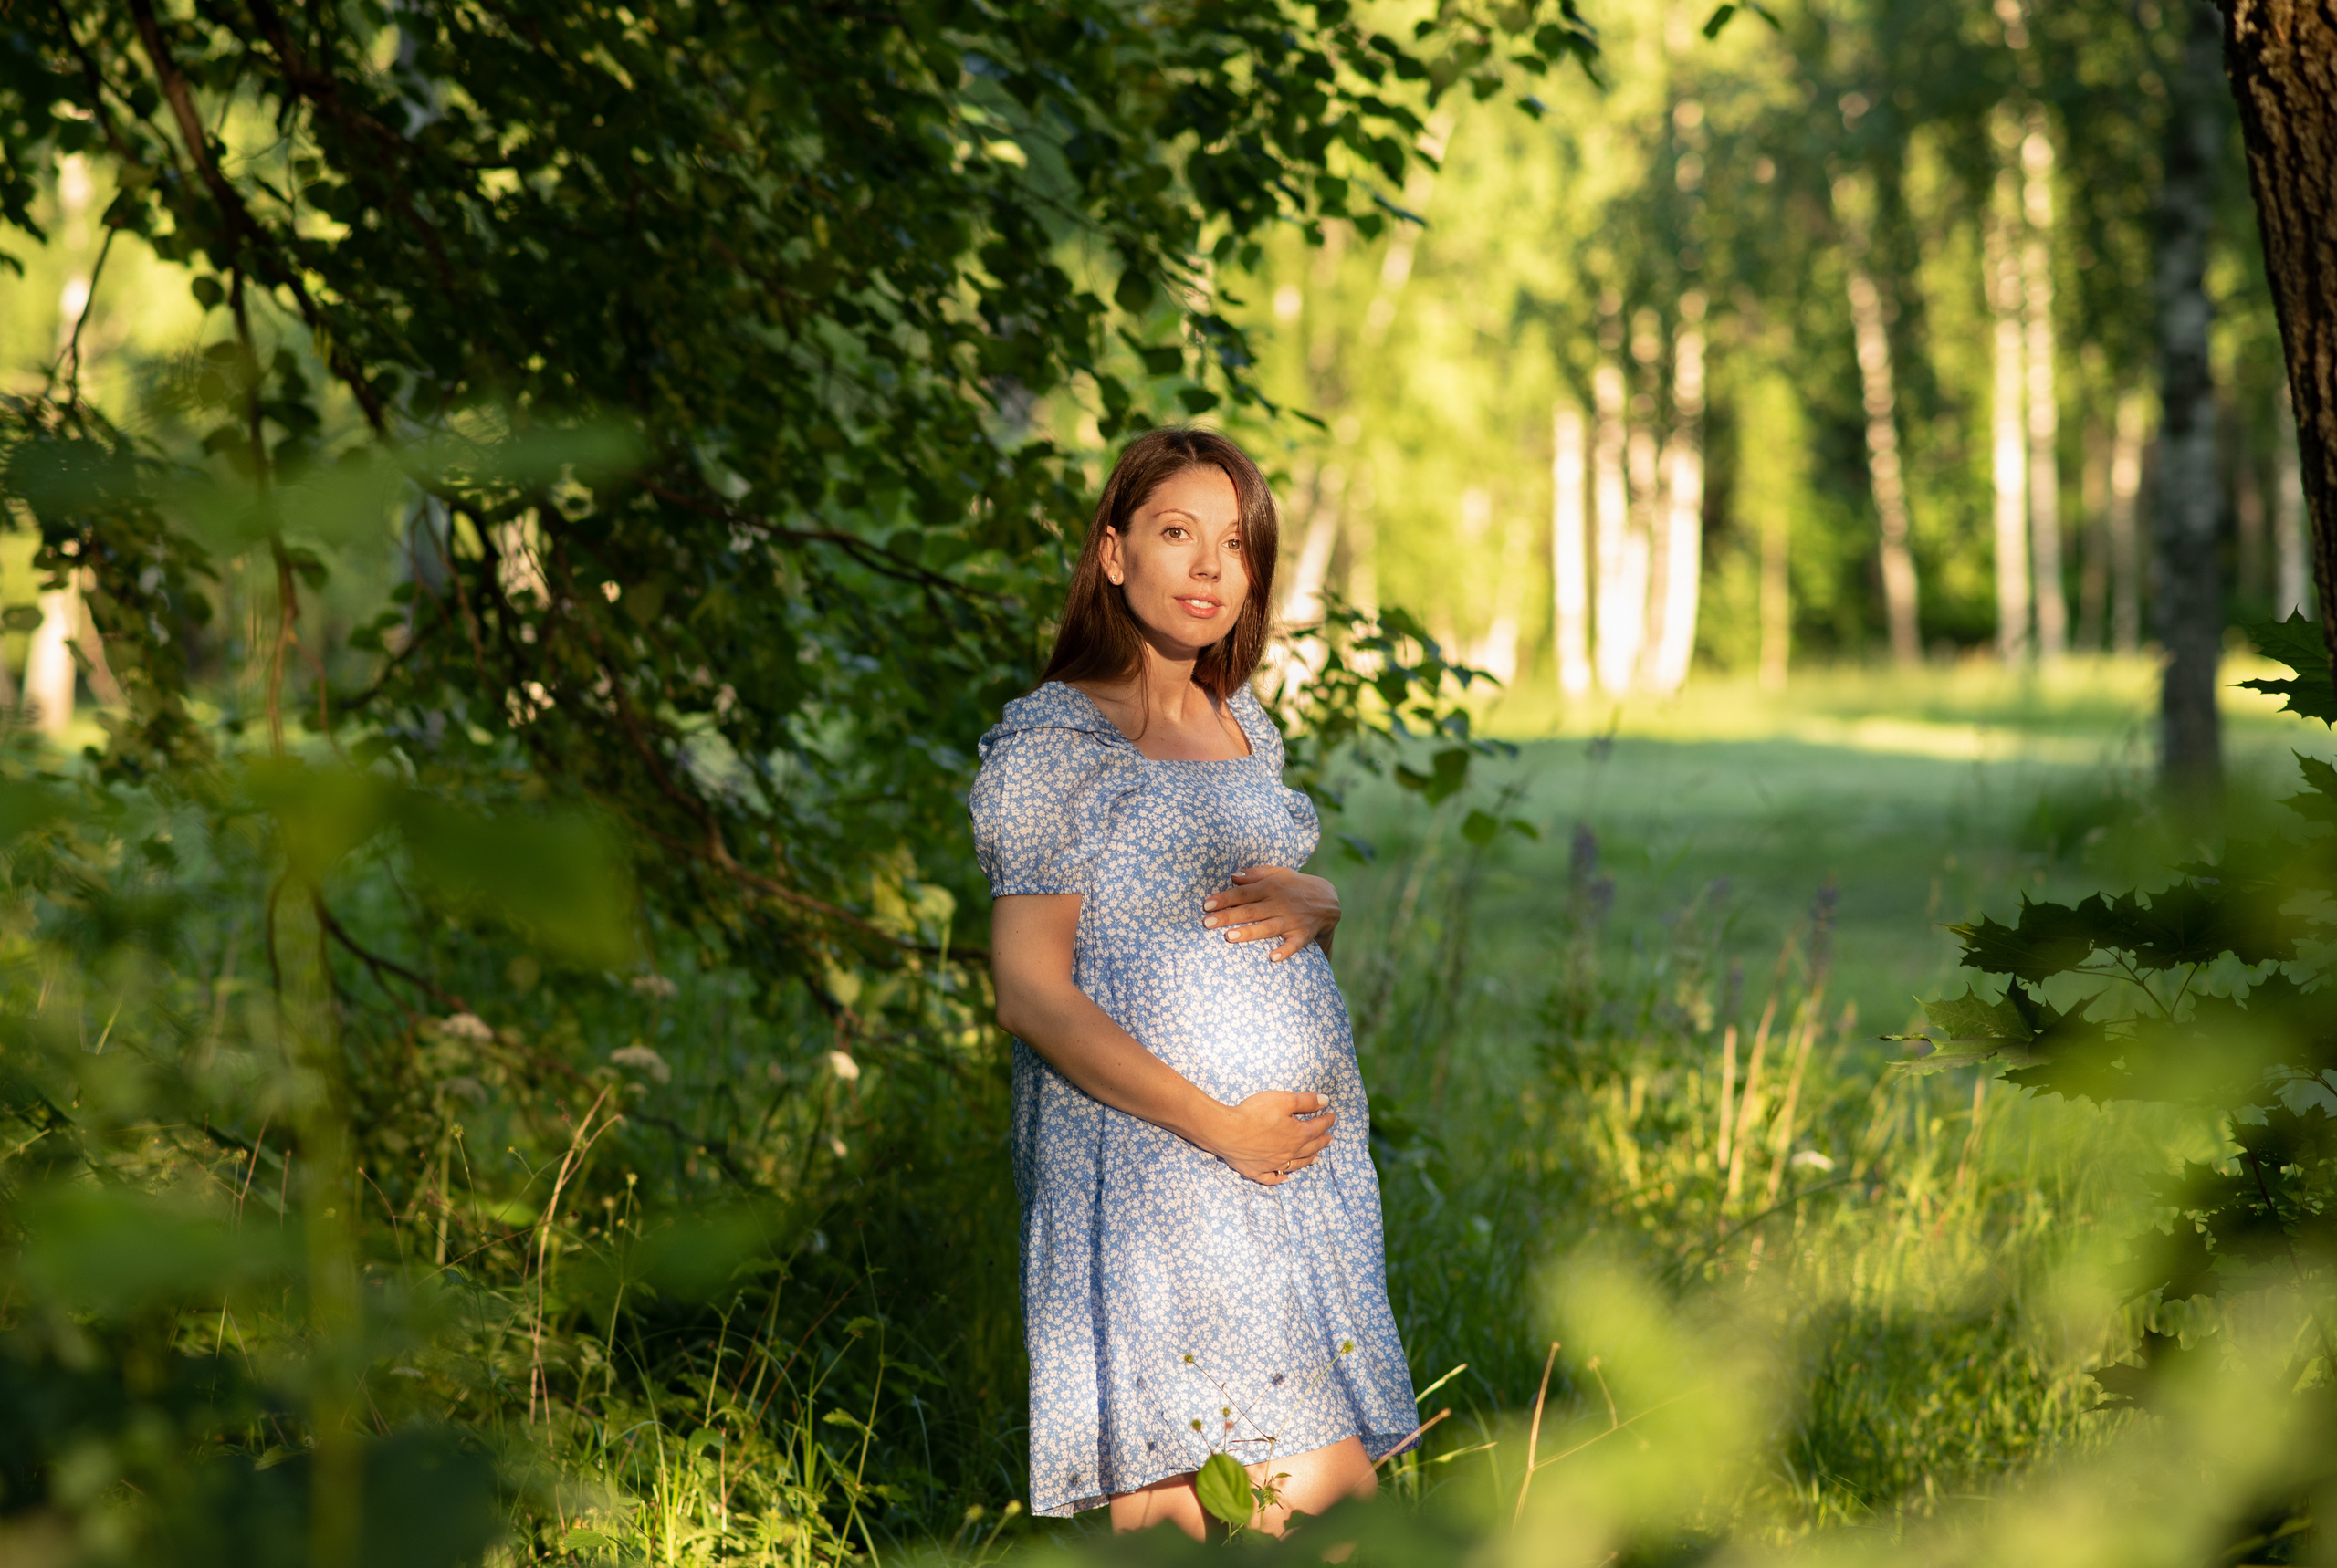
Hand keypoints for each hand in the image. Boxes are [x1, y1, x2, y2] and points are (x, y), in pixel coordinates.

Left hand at [1202, 865, 1339, 960]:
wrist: (1329, 899)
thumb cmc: (1294, 886)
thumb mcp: (1278, 873)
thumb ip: (1255, 874)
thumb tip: (1232, 876)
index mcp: (1270, 887)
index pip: (1243, 893)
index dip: (1224, 898)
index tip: (1206, 905)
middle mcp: (1279, 903)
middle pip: (1250, 910)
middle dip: (1228, 916)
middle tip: (1207, 923)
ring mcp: (1291, 920)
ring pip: (1268, 927)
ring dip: (1249, 932)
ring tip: (1230, 937)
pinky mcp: (1303, 934)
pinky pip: (1294, 944)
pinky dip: (1285, 951)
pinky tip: (1272, 958)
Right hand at [1206, 1091, 1336, 1184]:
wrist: (1227, 1131)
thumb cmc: (1255, 1113)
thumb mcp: (1283, 1099)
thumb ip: (1306, 1100)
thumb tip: (1325, 1101)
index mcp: (1297, 1135)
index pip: (1316, 1128)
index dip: (1326, 1121)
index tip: (1332, 1117)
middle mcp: (1288, 1153)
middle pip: (1309, 1148)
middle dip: (1321, 1142)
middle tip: (1329, 1139)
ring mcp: (1273, 1164)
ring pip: (1295, 1164)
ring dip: (1307, 1161)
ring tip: (1316, 1159)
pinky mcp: (1256, 1171)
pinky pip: (1272, 1178)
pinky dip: (1281, 1178)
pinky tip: (1285, 1178)